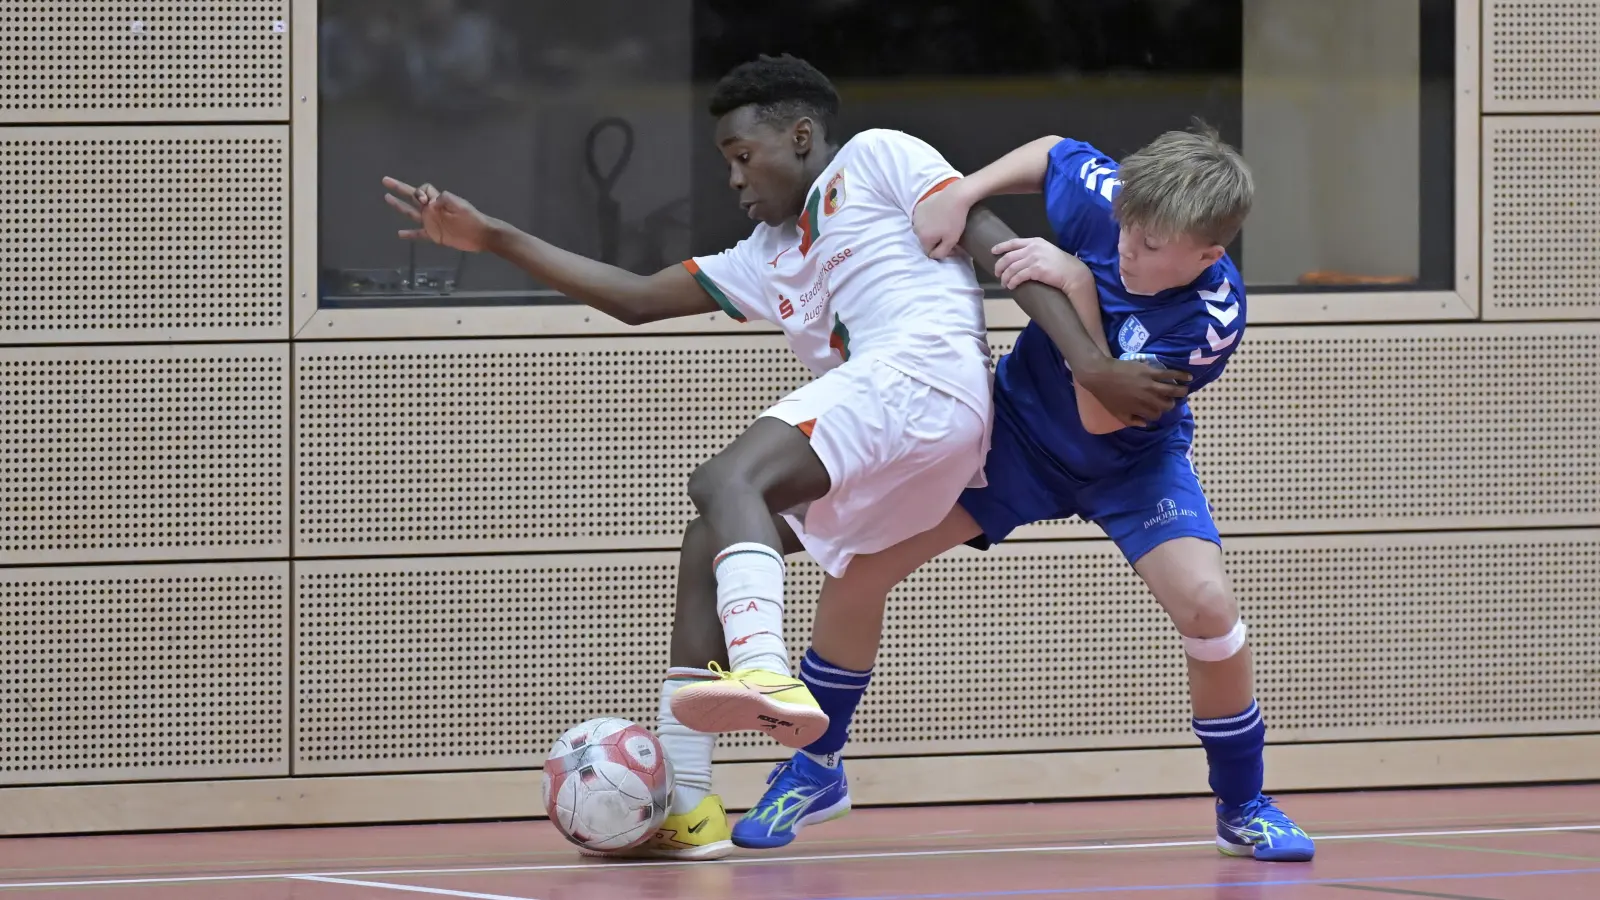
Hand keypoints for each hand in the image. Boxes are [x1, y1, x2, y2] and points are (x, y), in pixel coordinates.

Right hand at [382, 177, 497, 251]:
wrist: (480, 235)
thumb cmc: (471, 217)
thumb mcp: (460, 204)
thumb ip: (445, 199)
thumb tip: (431, 201)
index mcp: (437, 200)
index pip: (422, 189)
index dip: (419, 192)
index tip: (423, 200)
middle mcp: (431, 209)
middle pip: (412, 197)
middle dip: (399, 189)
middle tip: (385, 181)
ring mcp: (431, 222)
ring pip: (411, 213)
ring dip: (399, 206)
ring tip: (387, 198)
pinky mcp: (434, 235)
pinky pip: (419, 234)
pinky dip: (410, 234)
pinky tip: (399, 234)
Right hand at [912, 182, 973, 258]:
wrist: (956, 196)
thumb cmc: (955, 219)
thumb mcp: (952, 241)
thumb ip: (941, 253)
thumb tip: (933, 256)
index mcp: (923, 238)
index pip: (929, 252)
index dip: (940, 250)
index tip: (951, 245)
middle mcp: (915, 228)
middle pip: (925, 240)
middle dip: (935, 240)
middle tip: (948, 233)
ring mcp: (915, 216)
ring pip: (923, 229)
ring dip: (931, 229)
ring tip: (943, 223)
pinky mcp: (918, 206)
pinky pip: (922, 218)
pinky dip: (928, 219)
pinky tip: (938, 214)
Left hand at [992, 236, 1091, 293]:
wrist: (1073, 273)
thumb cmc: (1061, 265)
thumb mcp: (1047, 251)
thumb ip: (1035, 251)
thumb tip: (1020, 259)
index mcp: (1036, 242)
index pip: (1013, 242)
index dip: (1001, 247)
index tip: (993, 251)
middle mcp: (1033, 248)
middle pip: (1009, 257)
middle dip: (1000, 266)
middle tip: (997, 274)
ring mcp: (1035, 258)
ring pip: (1011, 268)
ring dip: (1005, 277)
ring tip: (1004, 284)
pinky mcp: (1036, 270)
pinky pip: (1018, 276)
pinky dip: (1012, 282)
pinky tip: (1011, 286)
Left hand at [1076, 357, 1191, 426]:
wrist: (1100, 375)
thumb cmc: (1106, 395)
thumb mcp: (1117, 413)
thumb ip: (1132, 420)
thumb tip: (1145, 424)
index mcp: (1140, 409)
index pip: (1156, 415)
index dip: (1158, 413)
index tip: (1158, 410)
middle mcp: (1148, 399)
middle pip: (1167, 404)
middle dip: (1170, 404)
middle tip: (1171, 400)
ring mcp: (1150, 385)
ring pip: (1172, 390)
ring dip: (1181, 391)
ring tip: (1185, 390)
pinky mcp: (1151, 372)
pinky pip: (1169, 374)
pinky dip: (1181, 375)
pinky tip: (1188, 376)